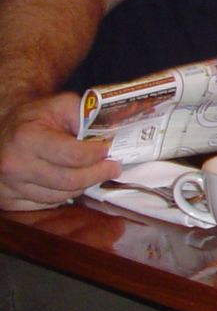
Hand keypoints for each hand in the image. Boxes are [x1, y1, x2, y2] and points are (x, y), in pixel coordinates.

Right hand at [0, 91, 119, 209]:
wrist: (0, 131)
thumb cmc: (32, 118)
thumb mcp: (59, 105)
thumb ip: (85, 115)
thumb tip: (110, 133)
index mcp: (28, 138)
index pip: (74, 156)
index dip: (97, 155)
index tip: (108, 151)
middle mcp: (16, 164)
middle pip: (69, 180)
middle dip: (98, 174)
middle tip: (112, 168)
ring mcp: (10, 186)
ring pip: (59, 196)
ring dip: (82, 186)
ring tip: (93, 174)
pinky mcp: (8, 201)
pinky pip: (45, 205)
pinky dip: (63, 195)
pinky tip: (70, 183)